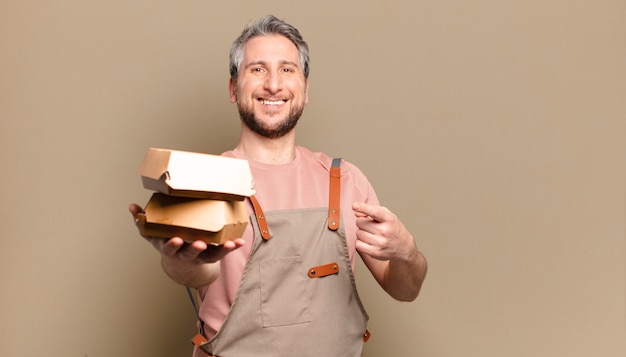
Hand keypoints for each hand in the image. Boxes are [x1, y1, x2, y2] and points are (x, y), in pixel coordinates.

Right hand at [128, 203, 244, 284]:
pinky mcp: (211, 255)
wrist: (180, 265)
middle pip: (189, 253)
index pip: (169, 247)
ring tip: (230, 244)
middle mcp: (184, 253)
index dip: (172, 244)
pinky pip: (223, 251)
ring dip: (220, 250)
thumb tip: (131, 207)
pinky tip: (241, 241)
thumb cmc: (166, 243)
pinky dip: (231, 247)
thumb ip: (142, 222)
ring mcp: (199, 256)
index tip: (176, 240)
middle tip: (200, 244)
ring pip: (209, 255)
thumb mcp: (152, 235)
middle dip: (194, 249)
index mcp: (168, 247)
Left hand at [352, 202, 425, 300]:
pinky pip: (358, 244)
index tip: (354, 206)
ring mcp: (380, 242)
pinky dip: (360, 242)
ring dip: (362, 233)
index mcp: (389, 219)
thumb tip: (356, 213)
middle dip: (362, 223)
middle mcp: (385, 231)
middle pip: (360, 222)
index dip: (363, 208)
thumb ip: (372, 210)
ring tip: (372, 234)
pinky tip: (369, 242)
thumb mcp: (387, 216)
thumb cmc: (393, 228)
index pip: (374, 212)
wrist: (404, 247)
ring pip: (358, 233)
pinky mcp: (375, 252)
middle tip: (371, 226)